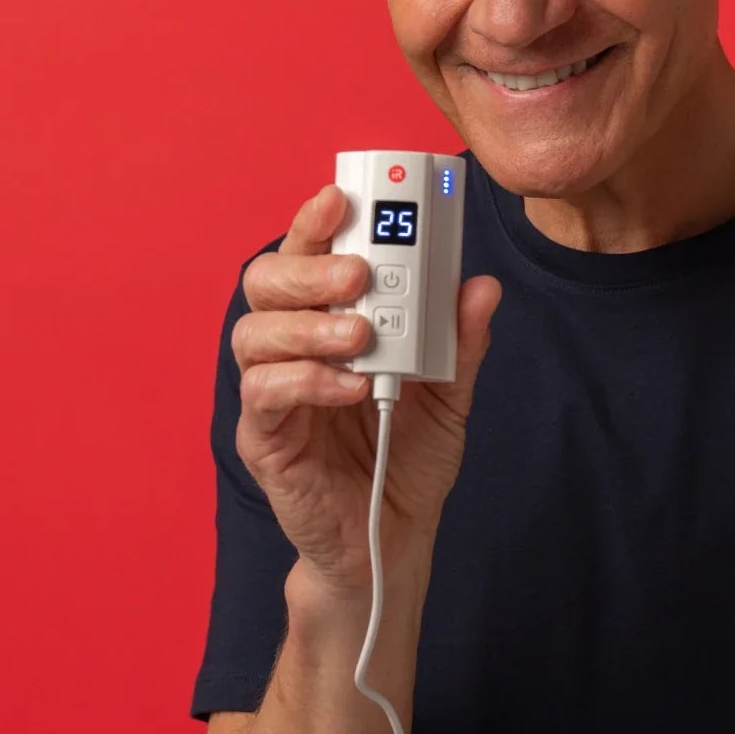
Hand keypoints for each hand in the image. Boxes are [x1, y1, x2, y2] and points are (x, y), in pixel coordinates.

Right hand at [232, 182, 501, 597]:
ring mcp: (271, 392)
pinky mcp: (265, 439)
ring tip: (360, 336)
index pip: (307, 255)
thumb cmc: (408, 453)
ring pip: (253, 333)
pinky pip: (263, 395)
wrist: (394, 536)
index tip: (342, 197)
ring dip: (308, 324)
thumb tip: (481, 286)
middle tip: (358, 273)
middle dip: (309, 268)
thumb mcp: (450, 391)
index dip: (315, 221)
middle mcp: (290, 346)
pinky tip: (349, 386)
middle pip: (265, 282)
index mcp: (327, 320)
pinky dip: (306, 381)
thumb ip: (460, 341)